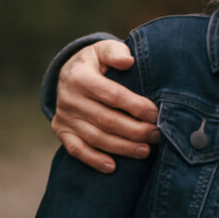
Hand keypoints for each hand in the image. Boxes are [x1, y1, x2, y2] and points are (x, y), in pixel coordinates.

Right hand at [52, 40, 159, 171]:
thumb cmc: (96, 63)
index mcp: (80, 76)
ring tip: (145, 151)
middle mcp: (69, 98)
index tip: (155, 115)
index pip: (112, 95)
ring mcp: (64, 117)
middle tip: (157, 135)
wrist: (69, 74)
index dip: (136, 106)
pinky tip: (113, 167)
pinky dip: (94, 160)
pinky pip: (76, 150)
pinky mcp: (61, 131)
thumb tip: (127, 61)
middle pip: (106, 120)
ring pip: (95, 138)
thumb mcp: (103, 50)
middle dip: (135, 131)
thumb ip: (115, 52)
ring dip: (122, 148)